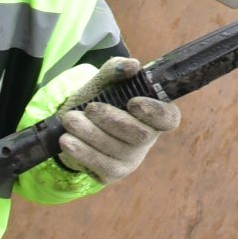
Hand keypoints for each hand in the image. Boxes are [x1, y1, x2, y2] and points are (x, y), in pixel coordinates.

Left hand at [57, 61, 181, 184]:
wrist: (75, 124)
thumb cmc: (98, 100)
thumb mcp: (104, 82)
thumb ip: (116, 69)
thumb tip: (131, 65)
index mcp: (153, 115)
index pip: (169, 118)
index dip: (155, 112)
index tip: (133, 102)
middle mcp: (148, 139)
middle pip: (140, 135)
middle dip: (112, 120)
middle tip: (90, 108)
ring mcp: (132, 159)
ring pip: (116, 149)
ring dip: (90, 133)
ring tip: (70, 120)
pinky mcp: (112, 173)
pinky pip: (99, 164)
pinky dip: (81, 151)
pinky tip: (67, 140)